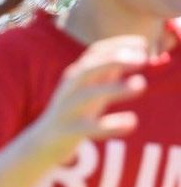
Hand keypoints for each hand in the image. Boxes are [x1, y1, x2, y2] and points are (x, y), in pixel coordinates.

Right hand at [36, 35, 148, 157]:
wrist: (42, 142)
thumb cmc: (73, 112)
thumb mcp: (90, 88)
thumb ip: (110, 72)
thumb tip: (140, 54)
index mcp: (75, 76)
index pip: (95, 52)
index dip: (119, 45)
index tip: (144, 44)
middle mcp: (69, 89)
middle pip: (88, 68)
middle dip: (114, 59)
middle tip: (142, 59)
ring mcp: (67, 110)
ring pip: (87, 95)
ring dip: (114, 88)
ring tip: (141, 84)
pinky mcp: (68, 131)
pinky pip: (88, 127)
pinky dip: (110, 125)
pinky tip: (131, 123)